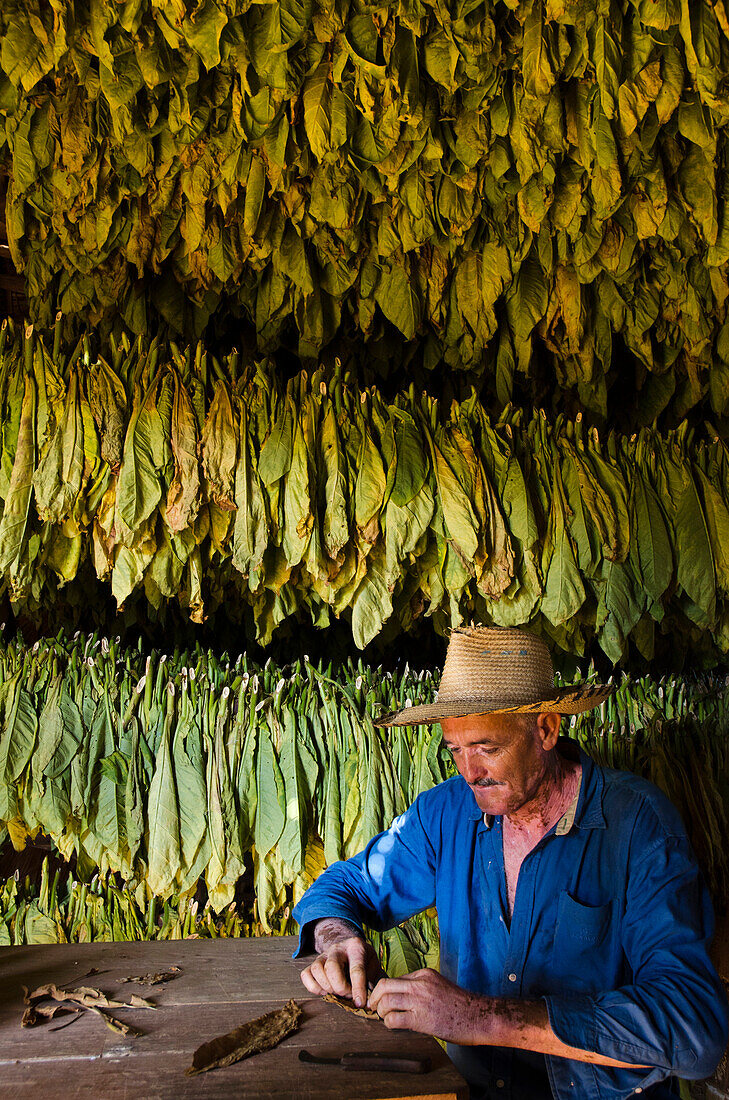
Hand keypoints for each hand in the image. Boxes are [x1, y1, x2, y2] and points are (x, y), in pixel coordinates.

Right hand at [300, 919, 385, 1007]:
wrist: (353, 949)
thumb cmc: (366, 962)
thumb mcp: (374, 968)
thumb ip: (373, 984)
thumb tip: (367, 1005)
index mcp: (356, 947)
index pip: (356, 969)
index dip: (358, 989)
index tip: (360, 1003)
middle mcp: (338, 948)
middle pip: (332, 967)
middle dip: (340, 987)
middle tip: (348, 995)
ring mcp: (324, 954)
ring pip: (317, 969)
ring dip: (326, 987)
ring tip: (336, 993)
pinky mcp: (314, 962)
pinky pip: (306, 974)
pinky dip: (313, 987)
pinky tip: (324, 991)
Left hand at [367, 968, 495, 1044]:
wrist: (479, 1017)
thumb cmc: (460, 1006)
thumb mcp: (439, 986)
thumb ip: (421, 988)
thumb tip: (402, 996)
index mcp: (424, 974)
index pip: (395, 978)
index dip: (385, 990)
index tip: (382, 1000)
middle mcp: (420, 983)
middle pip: (384, 985)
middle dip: (375, 997)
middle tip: (373, 1007)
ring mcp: (420, 1000)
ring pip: (386, 1000)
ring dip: (381, 1011)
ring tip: (384, 1017)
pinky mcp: (421, 1019)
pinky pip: (394, 1019)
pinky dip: (388, 1023)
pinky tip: (393, 1026)